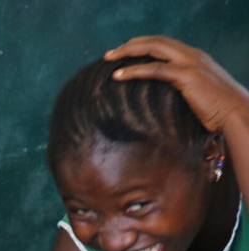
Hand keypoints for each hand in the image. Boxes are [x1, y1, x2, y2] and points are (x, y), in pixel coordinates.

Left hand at [107, 37, 248, 132]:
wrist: (237, 114)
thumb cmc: (218, 111)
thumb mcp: (199, 94)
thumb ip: (183, 88)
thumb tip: (163, 98)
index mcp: (195, 57)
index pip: (164, 44)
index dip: (141, 46)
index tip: (122, 54)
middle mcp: (192, 55)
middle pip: (155, 41)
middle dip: (130, 45)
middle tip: (109, 54)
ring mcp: (191, 63)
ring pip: (153, 48)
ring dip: (127, 52)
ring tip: (109, 59)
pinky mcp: (187, 75)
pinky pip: (154, 69)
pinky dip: (133, 71)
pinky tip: (118, 76)